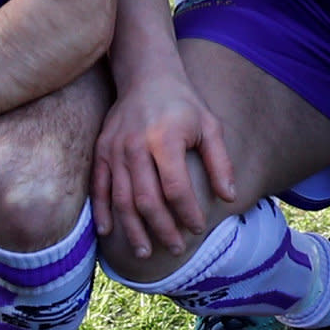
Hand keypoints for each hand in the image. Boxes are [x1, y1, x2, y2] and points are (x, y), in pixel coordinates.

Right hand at [92, 69, 233, 260]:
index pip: (175, 187)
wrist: (146, 76)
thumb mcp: (210, 125)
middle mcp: (136, 145)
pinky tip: (109, 232)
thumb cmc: (183, 104)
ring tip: (145, 252)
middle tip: (175, 249)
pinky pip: (99, 187)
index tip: (197, 229)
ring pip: (121, 199)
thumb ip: (219, 162)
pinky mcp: (101, 151)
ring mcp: (114, 149)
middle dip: (162, 228)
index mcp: (166, 138)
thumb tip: (229, 197)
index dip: (186, 212)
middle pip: (147, 199)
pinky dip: (102, 212)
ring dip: (133, 229)